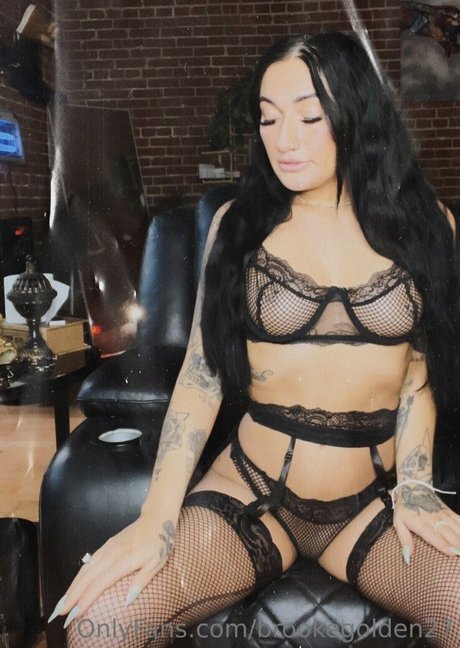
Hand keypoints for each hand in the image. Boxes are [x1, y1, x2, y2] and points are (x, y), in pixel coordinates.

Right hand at [48, 514, 175, 627]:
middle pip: (87, 577)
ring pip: (86, 568)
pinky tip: (75, 583)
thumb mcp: (157, 563)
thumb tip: (127, 601)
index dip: (86, 599)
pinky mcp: (107, 544)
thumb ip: (141, 581)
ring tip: (63, 602)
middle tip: (60, 612)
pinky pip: (90, 561)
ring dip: (72, 586)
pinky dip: (80, 574)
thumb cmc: (160, 542)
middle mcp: (112, 554)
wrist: (156, 517)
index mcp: (124, 561)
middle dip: (72, 595)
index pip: (100, 583)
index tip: (75, 613)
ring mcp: (108, 548)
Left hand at [392, 483, 459, 564]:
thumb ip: (404, 539)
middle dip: (458, 545)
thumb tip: (407, 556)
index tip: (453, 554)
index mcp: (422, 524)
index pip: (435, 537)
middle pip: (450, 535)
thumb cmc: (405, 507)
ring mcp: (444, 515)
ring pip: (458, 528)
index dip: (444, 546)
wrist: (413, 487)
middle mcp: (435, 520)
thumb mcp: (398, 522)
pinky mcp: (449, 512)